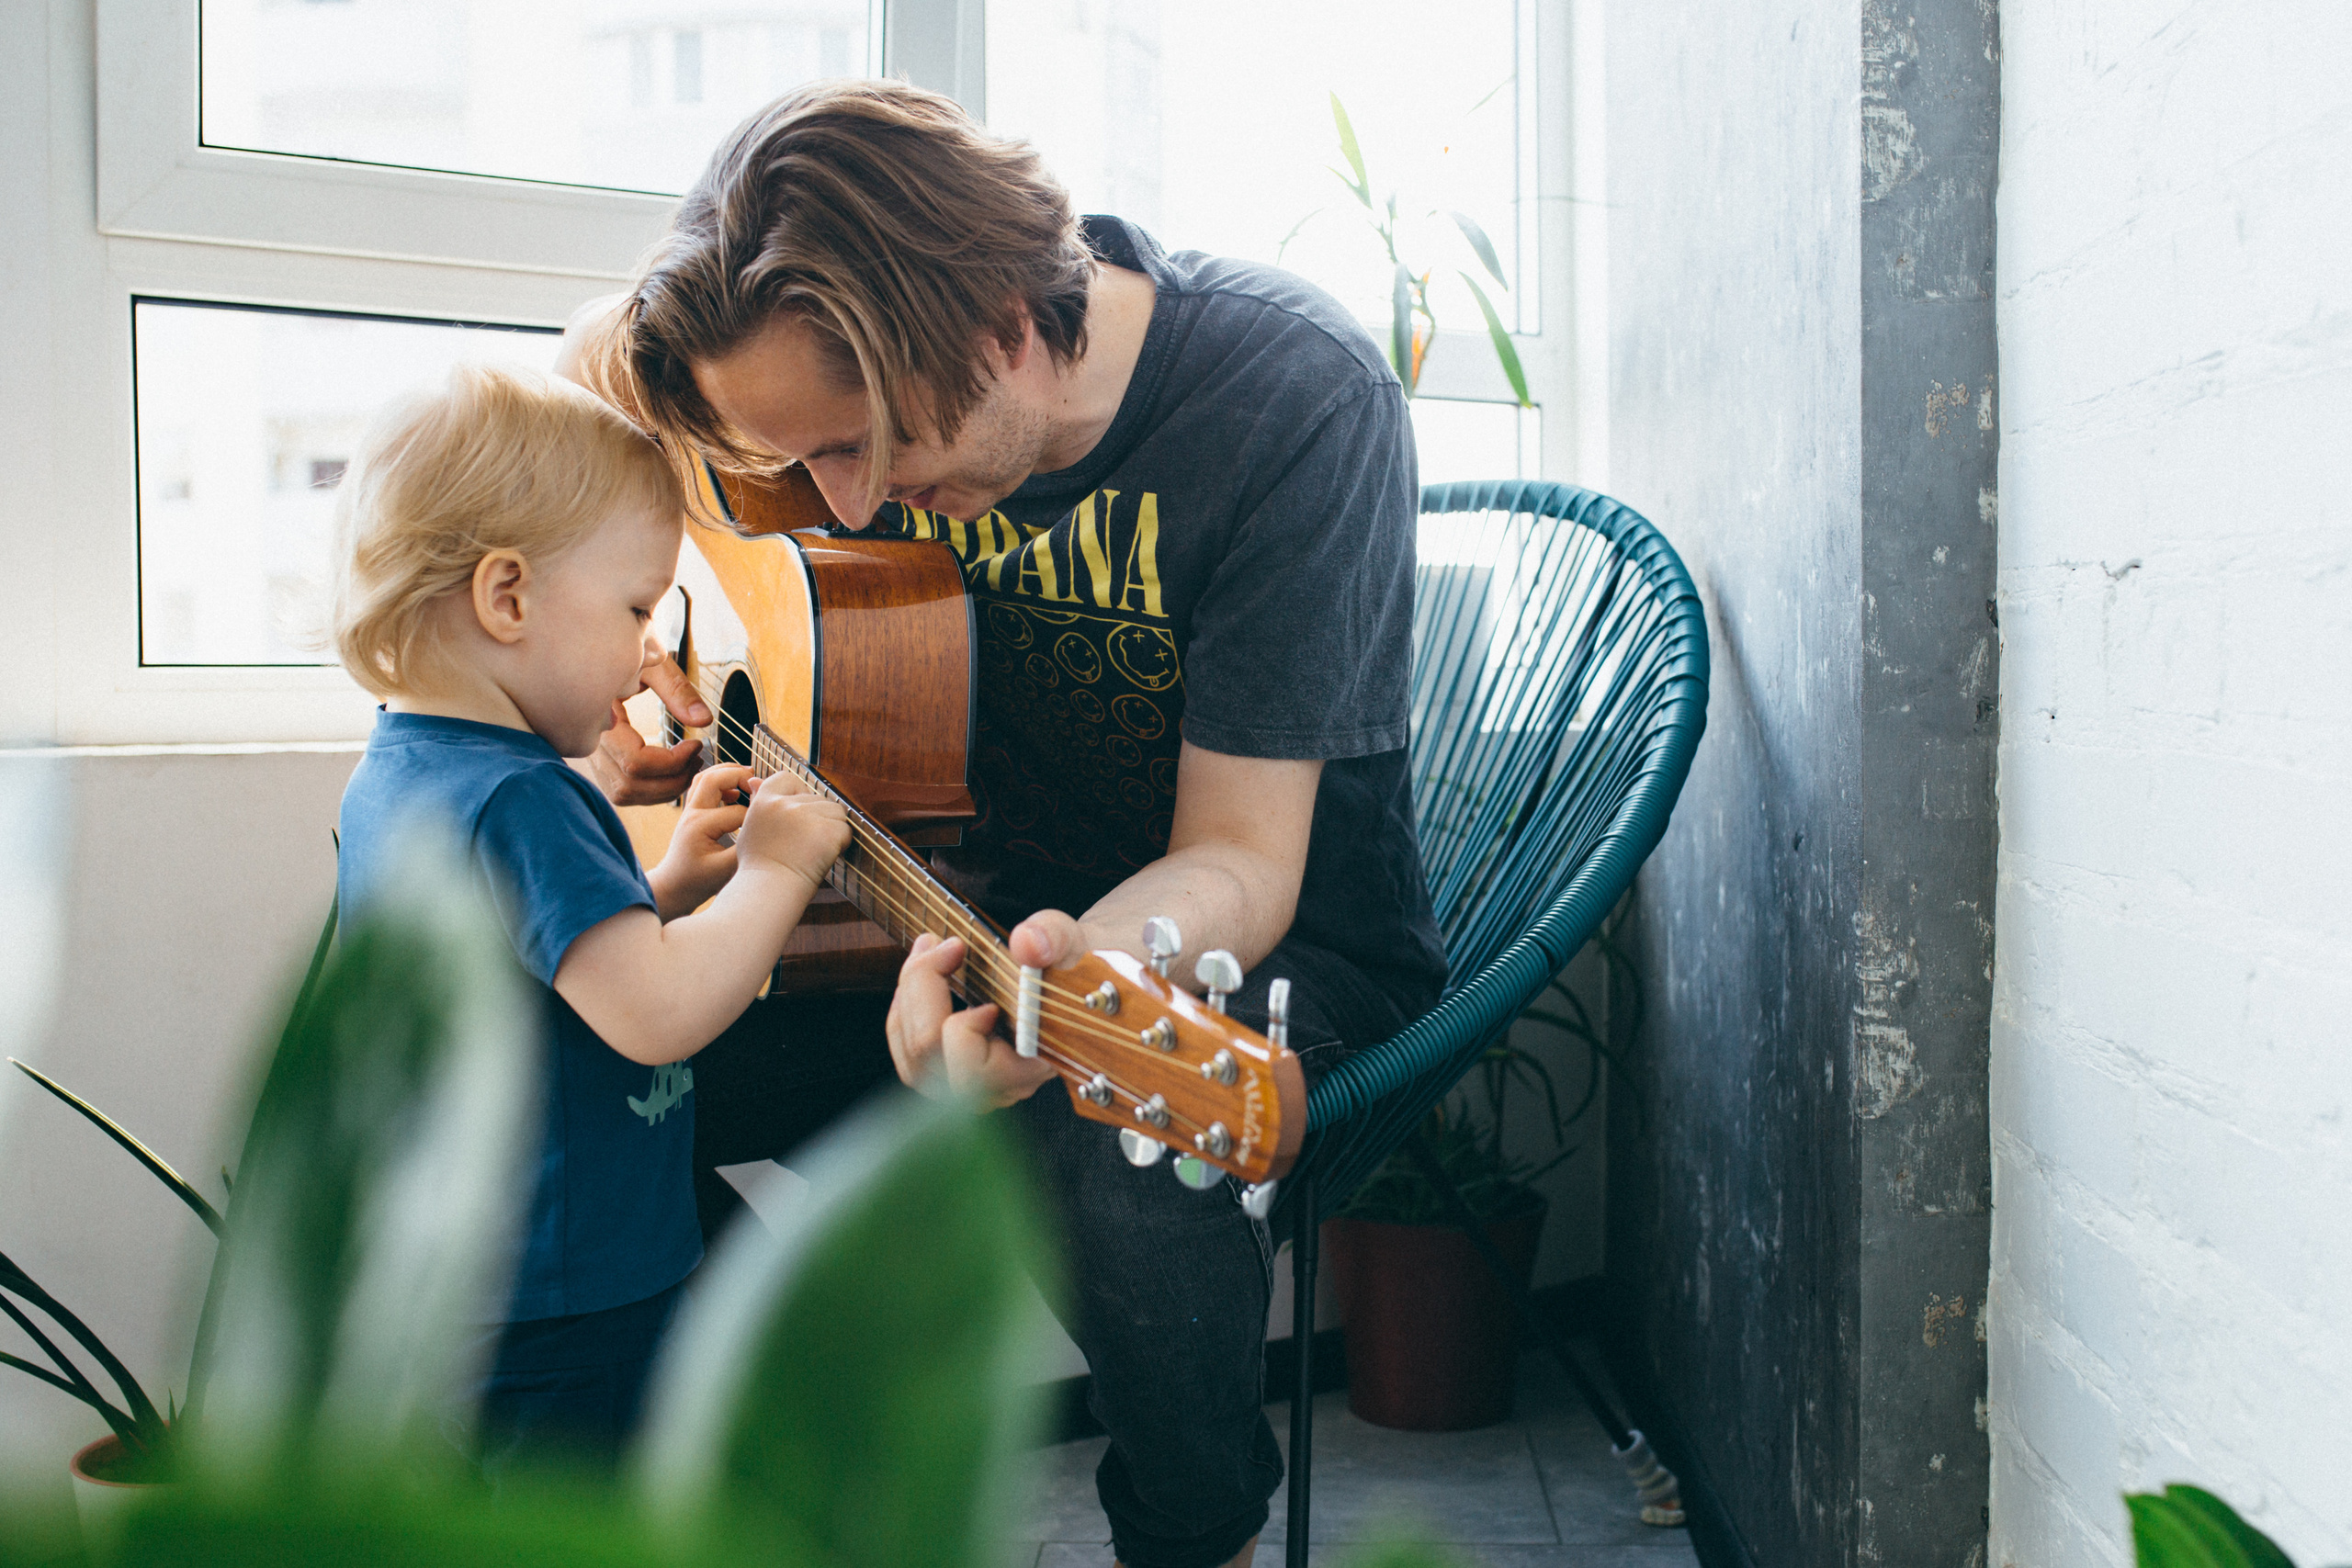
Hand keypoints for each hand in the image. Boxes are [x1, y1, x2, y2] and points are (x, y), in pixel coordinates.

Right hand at [587, 652, 712, 805]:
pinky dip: (650, 787)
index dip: (672, 762)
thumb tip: (704, 720)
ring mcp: (589, 754)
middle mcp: (587, 742)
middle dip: (671, 780)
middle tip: (698, 759)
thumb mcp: (652, 662)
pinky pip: (621, 787)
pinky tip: (671, 770)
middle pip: (630, 785)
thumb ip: (677, 690)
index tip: (696, 744)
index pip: (636, 763)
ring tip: (689, 766)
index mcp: (597, 717)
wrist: (592, 644)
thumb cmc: (621, 647)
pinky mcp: (596, 759)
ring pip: (624, 793)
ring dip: (662, 789)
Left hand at [648, 764, 755, 917]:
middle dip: (738, 776)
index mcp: (700, 826)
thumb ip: (745, 848)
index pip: (737, 811)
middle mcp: (692, 813)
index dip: (756, 816)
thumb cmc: (697, 883)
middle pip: (714, 778)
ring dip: (727, 772)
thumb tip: (766, 831)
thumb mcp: (725, 870)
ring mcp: (688, 810)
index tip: (771, 826)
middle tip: (759, 783)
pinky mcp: (690, 812)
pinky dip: (719, 780)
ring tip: (749, 777)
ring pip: (705, 776)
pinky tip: (735, 791)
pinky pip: (702, 785)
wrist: (674, 887)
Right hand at [734, 769, 850, 888]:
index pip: (788, 779)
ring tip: (813, 852)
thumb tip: (754, 778)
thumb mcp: (751, 829)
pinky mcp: (825, 831)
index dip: (798, 795)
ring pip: (835, 812)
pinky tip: (823, 857)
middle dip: (818, 820)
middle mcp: (784, 804)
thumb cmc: (760, 867)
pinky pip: (845, 830)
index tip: (797, 816)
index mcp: (764, 801)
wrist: (769, 892)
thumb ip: (758, 803)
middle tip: (803, 846)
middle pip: (817, 798)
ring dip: (831, 830)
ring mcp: (806, 816)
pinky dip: (840, 844)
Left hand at [886, 935, 1057, 1108]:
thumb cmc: (1066, 967)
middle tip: (934, 944)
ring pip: (912, 1063)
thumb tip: (1026, 944)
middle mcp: (1000, 1087)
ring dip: (907, 1003)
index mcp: (1033, 1064)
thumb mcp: (1066, 941)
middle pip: (929, 1062)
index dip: (962, 1024)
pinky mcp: (954, 1076)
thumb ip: (1051, 938)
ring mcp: (974, 1086)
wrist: (1071, 984)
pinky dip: (905, 1014)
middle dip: (919, 993)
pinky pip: (910, 1057)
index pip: (974, 1071)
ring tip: (925, 956)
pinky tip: (922, 980)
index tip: (972, 969)